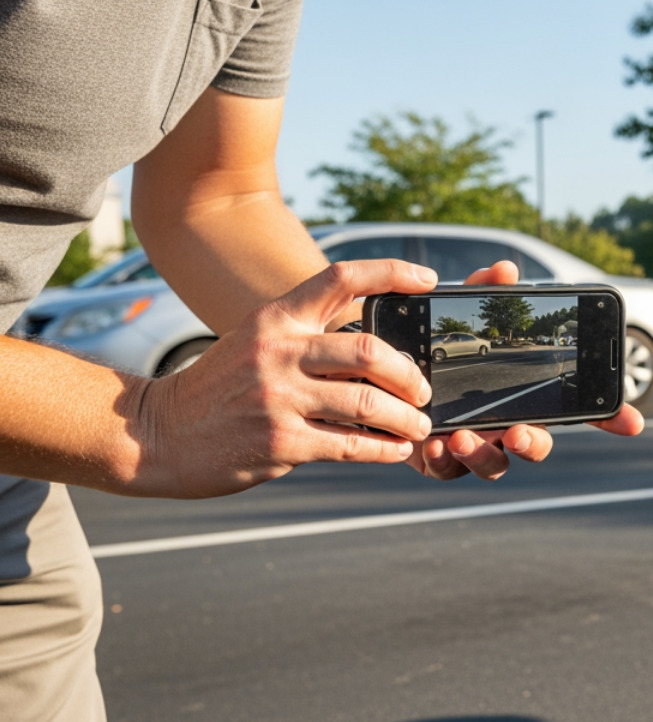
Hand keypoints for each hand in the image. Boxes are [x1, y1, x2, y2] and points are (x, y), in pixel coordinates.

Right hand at [132, 260, 438, 497]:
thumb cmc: (218, 390)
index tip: (428, 279)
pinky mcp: (281, 442)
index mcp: (275, 319)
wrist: (156, 434)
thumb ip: (306, 340)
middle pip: (370, 351)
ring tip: (418, 424)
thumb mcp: (254, 344)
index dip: (391, 273)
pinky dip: (384, 449)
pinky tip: (397, 449)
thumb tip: (375, 354)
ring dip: (406, 418)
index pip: (341, 278)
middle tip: (423, 390)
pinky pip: (351, 444)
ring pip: (368, 403)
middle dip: (410, 374)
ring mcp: (278, 397)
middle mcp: (278, 351)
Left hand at [412, 261, 644, 481]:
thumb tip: (505, 270)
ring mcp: (473, 444)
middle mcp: (503, 423)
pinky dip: (444, 459)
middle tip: (517, 433)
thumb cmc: (431, 343)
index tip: (632, 422)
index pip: (574, 408)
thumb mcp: (458, 312)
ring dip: (483, 455)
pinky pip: (448, 471)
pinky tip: (435, 441)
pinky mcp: (438, 460)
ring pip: (494, 466)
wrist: (380, 370)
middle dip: (533, 444)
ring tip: (461, 436)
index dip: (608, 418)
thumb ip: (481, 291)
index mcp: (521, 394)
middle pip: (536, 445)